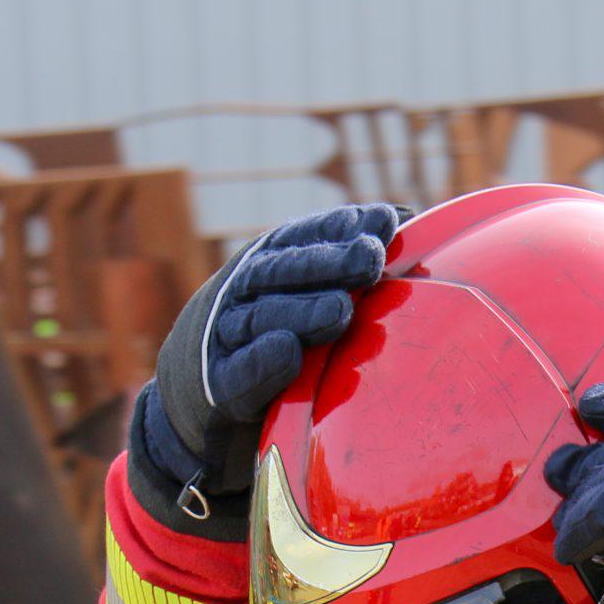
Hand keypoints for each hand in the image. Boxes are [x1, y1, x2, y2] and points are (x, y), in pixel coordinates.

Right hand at [140, 202, 408, 514]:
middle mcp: (244, 290)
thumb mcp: (301, 286)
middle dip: (330, 262)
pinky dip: (262, 363)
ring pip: (265, 317)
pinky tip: (289, 353)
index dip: (340, 228)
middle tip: (371, 258)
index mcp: (267, 260)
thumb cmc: (276, 327)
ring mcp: (226, 336)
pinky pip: (240, 373)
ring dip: (303, 311)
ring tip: (341, 308)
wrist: (202, 386)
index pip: (303, 236)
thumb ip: (344, 259)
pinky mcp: (219, 385)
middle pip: (286, 271)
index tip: (381, 222)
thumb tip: (402, 218)